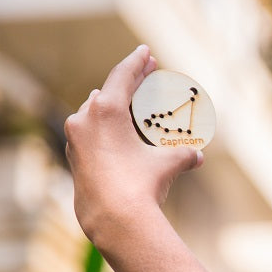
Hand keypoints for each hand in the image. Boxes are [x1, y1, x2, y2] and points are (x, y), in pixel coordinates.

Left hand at [63, 46, 203, 244]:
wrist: (113, 220)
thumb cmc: (140, 186)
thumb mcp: (167, 165)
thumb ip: (182, 154)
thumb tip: (197, 156)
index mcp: (106, 110)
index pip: (122, 76)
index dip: (137, 62)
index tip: (145, 52)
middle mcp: (85, 119)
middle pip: (108, 92)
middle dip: (128, 83)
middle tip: (146, 73)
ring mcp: (75, 139)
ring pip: (94, 112)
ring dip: (113, 105)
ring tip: (129, 102)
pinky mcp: (74, 157)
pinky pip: (90, 132)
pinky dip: (105, 127)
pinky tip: (115, 132)